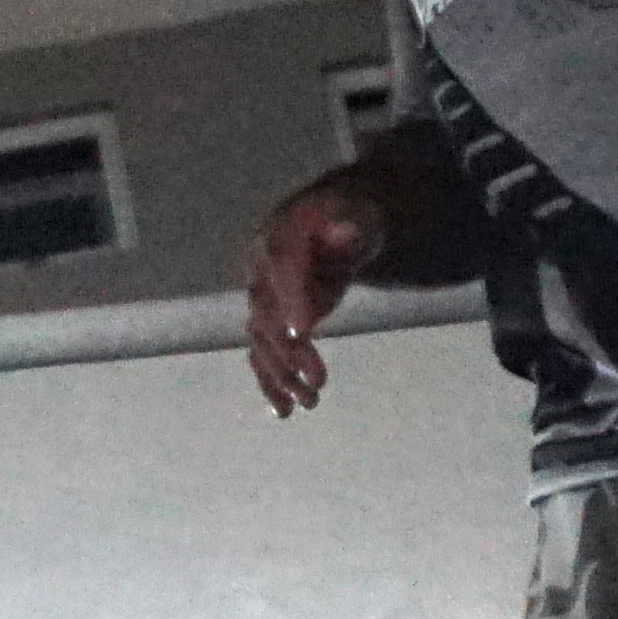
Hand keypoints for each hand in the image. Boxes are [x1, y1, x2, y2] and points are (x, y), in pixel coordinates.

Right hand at [241, 177, 389, 416]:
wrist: (331, 219)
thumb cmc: (350, 213)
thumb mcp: (359, 209)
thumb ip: (352, 221)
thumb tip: (347, 230)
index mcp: (278, 238)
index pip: (280, 268)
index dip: (290, 299)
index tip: (304, 334)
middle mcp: (258, 271)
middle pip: (266, 314)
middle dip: (289, 352)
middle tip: (318, 382)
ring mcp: (261, 297)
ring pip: (262, 341)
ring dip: (281, 375)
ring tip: (309, 403)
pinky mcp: (269, 320)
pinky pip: (263, 352)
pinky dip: (270, 381)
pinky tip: (284, 409)